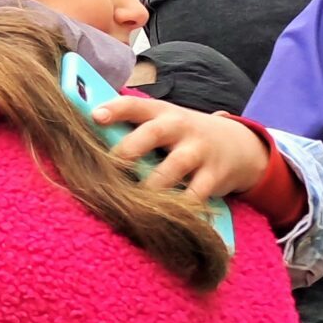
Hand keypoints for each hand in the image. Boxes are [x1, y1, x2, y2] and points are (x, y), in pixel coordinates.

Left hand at [91, 97, 269, 201]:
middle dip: (129, 149)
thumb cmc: (183, 134)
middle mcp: (179, 127)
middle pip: (152, 134)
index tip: (95, 117)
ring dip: (150, 186)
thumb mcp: (163, 120)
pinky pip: (195, 195)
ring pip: (172, 169)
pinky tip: (163, 217)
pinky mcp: (215, 176)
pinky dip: (179, 207)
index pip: (133, 105)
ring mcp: (199, 151)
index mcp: (160, 112)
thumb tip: (82, 135)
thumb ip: (131, 126)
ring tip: (132, 200)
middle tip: (110, 167)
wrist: (239, 145)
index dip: (114, 110)